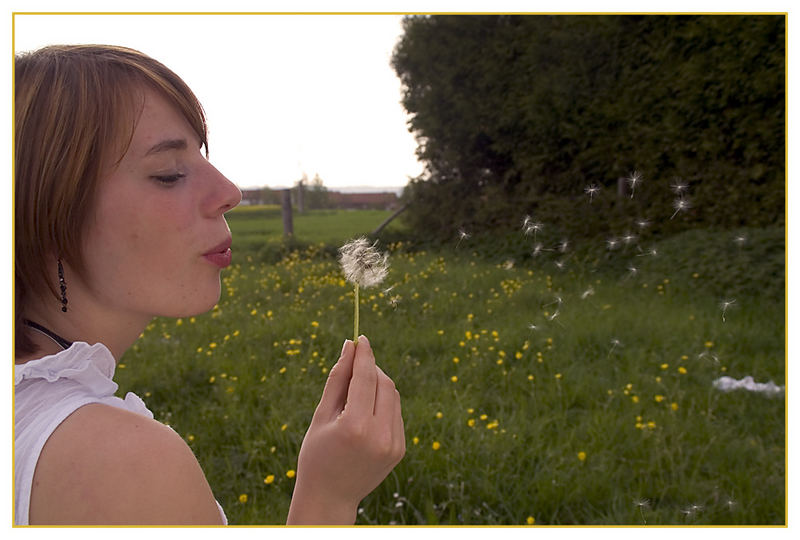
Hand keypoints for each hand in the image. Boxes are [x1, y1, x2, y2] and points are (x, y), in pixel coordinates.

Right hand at [287, 336, 404, 524]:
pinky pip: (395, 413)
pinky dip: (383, 403)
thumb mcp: (321, 415)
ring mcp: (394, 444)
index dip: (364, 354)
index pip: (366, 378)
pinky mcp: (400, 449)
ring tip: (355, 393)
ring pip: (393, 396)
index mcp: (356, 426)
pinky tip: (365, 412)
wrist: (329, 497)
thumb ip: (338, 379)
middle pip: (384, 383)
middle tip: (354, 365)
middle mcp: (380, 435)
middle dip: (371, 368)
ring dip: (378, 384)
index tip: (361, 338)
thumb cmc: (316, 454)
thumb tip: (350, 346)